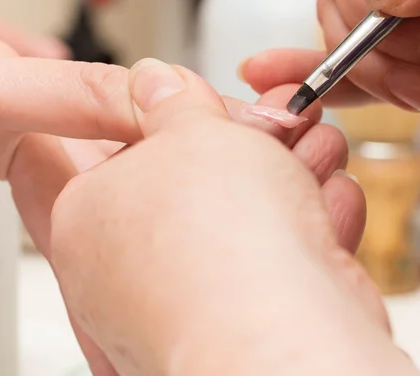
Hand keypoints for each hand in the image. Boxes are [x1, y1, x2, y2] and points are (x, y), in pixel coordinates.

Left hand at [50, 60, 419, 375]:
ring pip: (248, 217)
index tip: (217, 106)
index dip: (186, 120)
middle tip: (283, 122)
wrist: (283, 338)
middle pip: (201, 184)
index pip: (136, 151)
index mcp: (90, 217)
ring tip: (318, 151)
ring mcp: (193, 297)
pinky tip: (329, 201)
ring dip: (291, 178)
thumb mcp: (191, 130)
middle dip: (252, 147)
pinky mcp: (250, 315)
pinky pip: (279, 255)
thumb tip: (155, 80)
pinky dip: (308, 226)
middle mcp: (134, 268)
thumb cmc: (217, 243)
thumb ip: (172, 99)